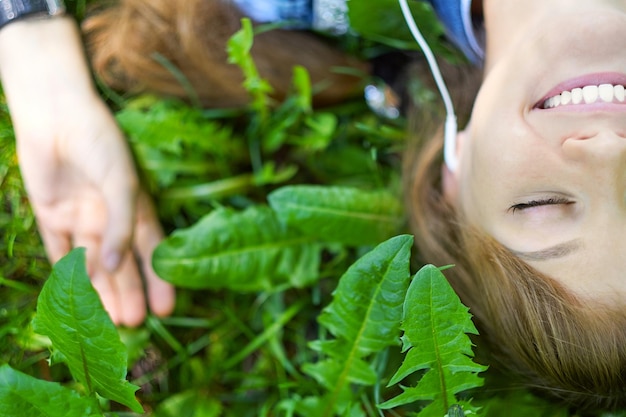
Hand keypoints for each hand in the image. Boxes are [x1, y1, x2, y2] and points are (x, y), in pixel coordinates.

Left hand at [0, 17, 174, 325]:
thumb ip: (122, 225)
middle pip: (121, 264)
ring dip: (101, 291)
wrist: (56, 116)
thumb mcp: (121, 183)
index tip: (167, 307)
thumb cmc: (101, 143)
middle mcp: (109, 218)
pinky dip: (68, 275)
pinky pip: (60, 251)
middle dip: (128, 293)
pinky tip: (78, 298)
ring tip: (110, 320)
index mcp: (135, 208)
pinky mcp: (51, 217)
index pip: (151, 251)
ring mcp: (80, 219)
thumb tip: (114, 266)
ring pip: (91, 265)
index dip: (160, 279)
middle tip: (134, 323)